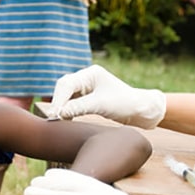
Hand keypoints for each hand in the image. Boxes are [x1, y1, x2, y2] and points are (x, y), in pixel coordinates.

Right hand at [50, 65, 166, 128]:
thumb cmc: (125, 104)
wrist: (141, 111)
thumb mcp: (101, 105)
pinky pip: (71, 103)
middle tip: (52, 119)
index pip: (67, 84)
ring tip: (57, 121)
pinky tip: (64, 120)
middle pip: (63, 88)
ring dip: (61, 107)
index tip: (54, 115)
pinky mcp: (87, 98)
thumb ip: (79, 107)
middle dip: (57, 103)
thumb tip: (58, 114)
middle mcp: (87, 78)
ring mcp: (87, 88)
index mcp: (91, 74)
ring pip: (66, 96)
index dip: (58, 99)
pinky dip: (66, 110)